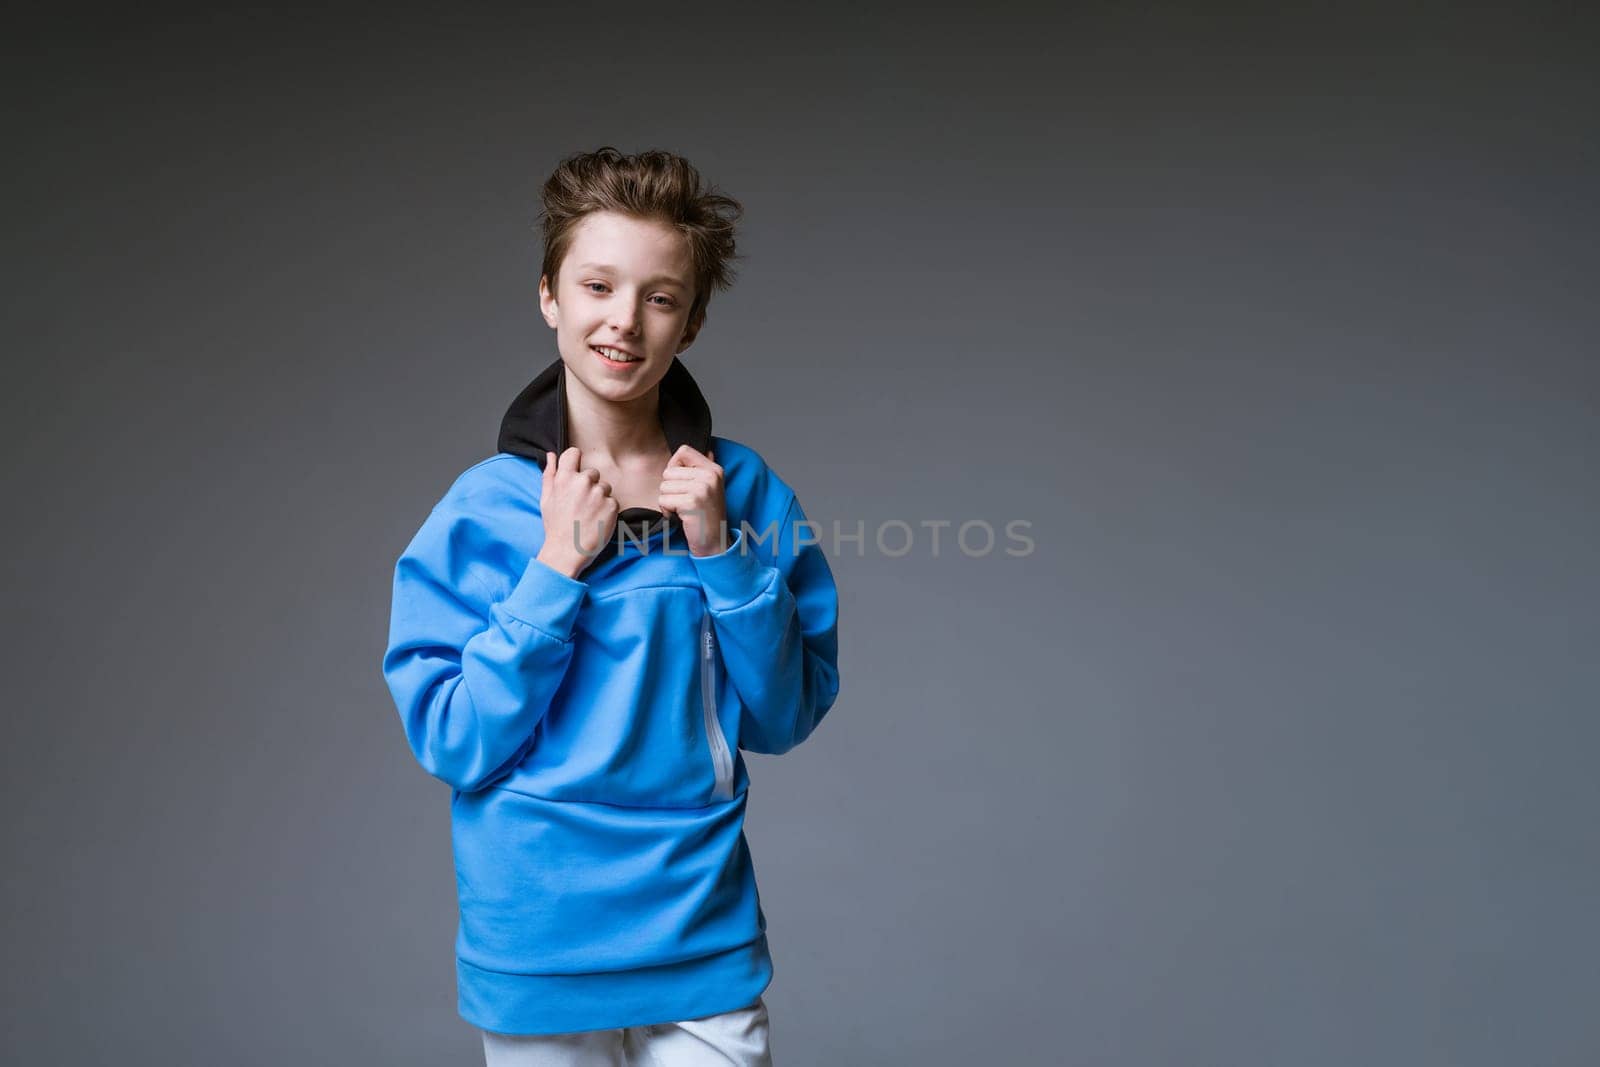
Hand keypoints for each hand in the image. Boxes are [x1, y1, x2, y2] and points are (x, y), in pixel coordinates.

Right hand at [536, 447, 618, 577]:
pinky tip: (597, 520)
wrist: (567, 551)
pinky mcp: (612, 505)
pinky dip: (607, 510)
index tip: (576, 473)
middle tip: (581, 505)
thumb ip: (549, 474)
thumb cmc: (555, 525)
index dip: (575, 461)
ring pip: (604, 487)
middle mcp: (583, 482)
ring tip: (588, 514)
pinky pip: (612, 501)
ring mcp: (599, 493)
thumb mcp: (546, 499)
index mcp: (565, 478)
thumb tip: (550, 455)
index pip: (574, 453)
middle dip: (589, 485)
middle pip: (592, 473)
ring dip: (599, 498)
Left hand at [658, 445, 727, 555]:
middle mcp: (710, 475)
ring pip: (664, 486)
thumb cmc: (707, 517)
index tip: (682, 484)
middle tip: (684, 503)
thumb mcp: (710, 488)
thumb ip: (702, 469)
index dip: (674, 467)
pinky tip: (681, 518)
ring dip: (668, 502)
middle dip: (670, 489)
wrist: (715, 543)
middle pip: (669, 471)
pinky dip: (667, 512)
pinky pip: (663, 500)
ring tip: (683, 511)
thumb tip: (698, 449)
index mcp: (714, 469)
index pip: (683, 451)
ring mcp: (702, 488)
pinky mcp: (692, 502)